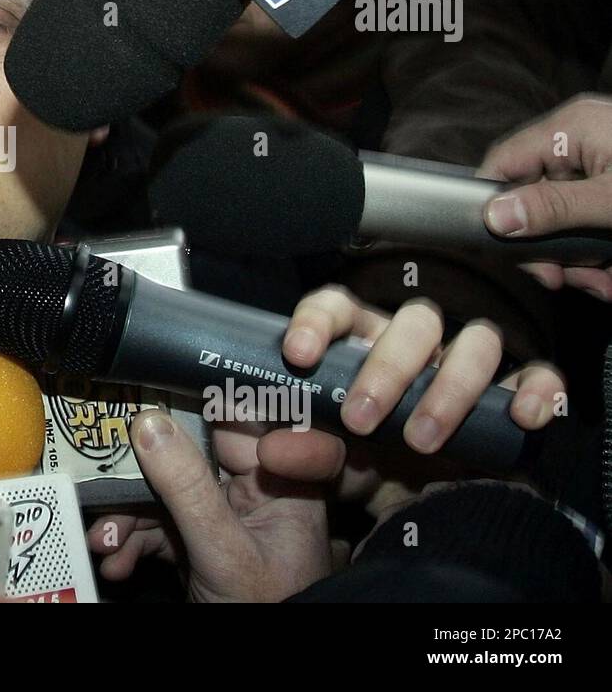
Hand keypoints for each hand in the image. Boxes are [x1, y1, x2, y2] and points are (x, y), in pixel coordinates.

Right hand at [87, 415, 336, 600]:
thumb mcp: (224, 549)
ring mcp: (221, 518)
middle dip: (141, 469)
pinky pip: (155, 526)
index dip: (201, 398)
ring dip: (127, 515)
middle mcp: (252, 492)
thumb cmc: (269, 610)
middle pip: (189, 452)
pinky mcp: (195, 544)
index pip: (245, 418)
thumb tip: (148, 422)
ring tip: (104, 539)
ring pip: (163, 491)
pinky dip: (130, 542)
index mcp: (281, 482)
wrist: (257, 673)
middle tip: (104, 472)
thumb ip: (187, 487)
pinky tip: (114, 560)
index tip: (152, 390)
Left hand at [282, 286, 564, 450]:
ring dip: (450, 386)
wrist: (424, 506)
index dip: (317, 323)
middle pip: (413, 321)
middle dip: (387, 368)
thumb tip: (275, 450)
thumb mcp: (331, 467)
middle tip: (361, 420)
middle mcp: (417, 344)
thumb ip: (304, 455)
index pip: (339, 308)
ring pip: (477, 340)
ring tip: (421, 440)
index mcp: (361, 343)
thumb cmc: (368, 469)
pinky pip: (538, 374)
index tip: (298, 356)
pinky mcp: (513, 395)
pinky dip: (534, 389)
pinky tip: (518, 415)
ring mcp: (468, 364)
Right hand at [479, 95, 611, 300]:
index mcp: (570, 128)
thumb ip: (554, 207)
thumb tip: (494, 216)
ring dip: (576, 257)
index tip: (502, 249)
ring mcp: (600, 162)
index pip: (502, 163)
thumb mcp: (611, 200)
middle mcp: (579, 140)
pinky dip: (596, 249)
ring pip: (561, 215)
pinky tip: (609, 273)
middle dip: (545, 246)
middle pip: (532, 196)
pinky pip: (587, 218)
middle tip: (559, 278)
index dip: (494, 207)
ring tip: (600, 282)